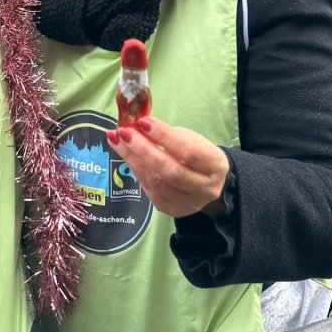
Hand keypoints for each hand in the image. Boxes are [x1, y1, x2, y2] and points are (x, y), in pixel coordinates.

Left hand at [107, 116, 229, 218]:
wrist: (207, 182)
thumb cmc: (197, 153)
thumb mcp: (190, 139)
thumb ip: (168, 135)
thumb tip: (137, 125)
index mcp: (215, 165)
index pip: (189, 151)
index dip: (164, 136)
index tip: (143, 121)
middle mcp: (205, 188)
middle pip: (171, 170)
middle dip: (143, 149)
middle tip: (124, 132)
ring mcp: (188, 203)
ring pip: (156, 182)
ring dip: (132, 159)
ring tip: (117, 140)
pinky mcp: (172, 209)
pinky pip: (149, 190)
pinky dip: (135, 170)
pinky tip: (126, 155)